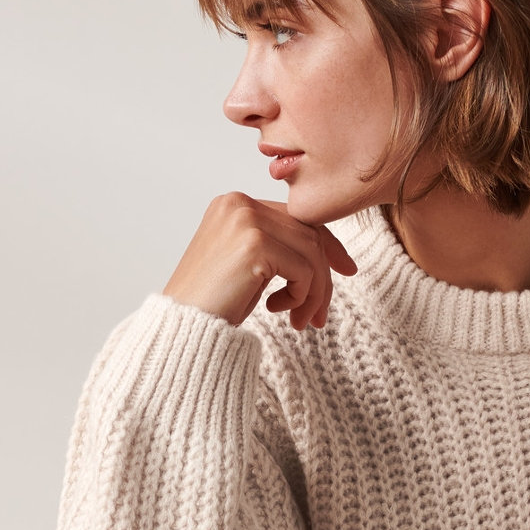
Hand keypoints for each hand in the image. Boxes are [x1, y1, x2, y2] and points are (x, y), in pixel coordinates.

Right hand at [162, 192, 357, 330]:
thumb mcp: (248, 266)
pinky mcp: (254, 244)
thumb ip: (278, 248)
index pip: (297, 217)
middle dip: (323, 277)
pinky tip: (279, 311)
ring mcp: (246, 220)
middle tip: (318, 316)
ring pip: (312, 251)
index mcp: (234, 204)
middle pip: (309, 233)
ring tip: (300, 321)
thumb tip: (329, 253)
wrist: (182, 327)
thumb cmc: (213, 303)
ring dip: (314, 293)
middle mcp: (239, 203)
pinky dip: (302, 295)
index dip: (327, 245)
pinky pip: (304, 269)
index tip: (346, 270)